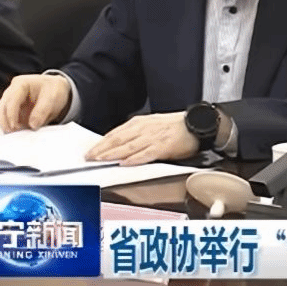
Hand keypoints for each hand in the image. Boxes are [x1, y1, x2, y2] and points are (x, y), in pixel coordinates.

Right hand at [0, 73, 71, 131]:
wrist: (57, 89)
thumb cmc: (53, 89)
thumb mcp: (52, 97)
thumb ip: (42, 111)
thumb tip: (33, 125)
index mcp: (21, 83)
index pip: (11, 100)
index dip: (11, 114)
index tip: (15, 126)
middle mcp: (12, 91)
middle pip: (2, 107)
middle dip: (5, 121)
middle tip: (13, 132)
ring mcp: (11, 100)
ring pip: (1, 114)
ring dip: (6, 124)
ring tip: (15, 133)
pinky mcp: (13, 109)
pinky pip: (6, 118)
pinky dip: (10, 125)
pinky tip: (17, 132)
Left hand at [85, 112, 199, 165]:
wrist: (197, 124)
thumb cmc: (177, 126)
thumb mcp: (153, 124)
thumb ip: (137, 133)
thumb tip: (120, 143)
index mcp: (141, 122)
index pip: (116, 133)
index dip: (102, 142)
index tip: (91, 149)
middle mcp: (145, 129)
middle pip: (118, 139)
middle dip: (101, 149)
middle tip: (89, 157)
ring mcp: (153, 138)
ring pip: (128, 147)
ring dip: (112, 154)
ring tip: (100, 160)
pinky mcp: (163, 147)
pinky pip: (146, 154)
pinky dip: (134, 159)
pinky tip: (125, 163)